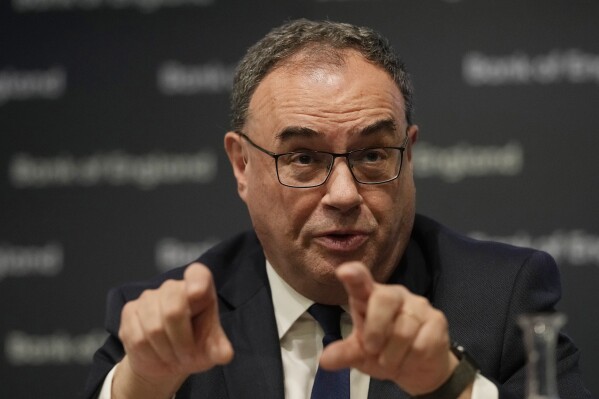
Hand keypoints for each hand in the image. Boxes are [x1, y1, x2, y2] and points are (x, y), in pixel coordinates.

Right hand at [113, 263, 232, 397]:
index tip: (197, 293)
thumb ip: (219, 349)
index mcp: (200, 289)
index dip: (196, 281)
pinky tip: (156, 355)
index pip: (198, 274)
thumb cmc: (195, 347)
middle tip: (187, 356)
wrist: (166, 361)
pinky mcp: (130, 311)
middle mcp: (173, 287)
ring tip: (173, 356)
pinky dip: (149, 354)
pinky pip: (137, 338)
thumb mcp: (211, 350)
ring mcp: (149, 297)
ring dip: (166, 351)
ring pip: (154, 328)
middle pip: (173, 310)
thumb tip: (226, 355)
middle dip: (181, 341)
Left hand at [320, 262, 460, 395]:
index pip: (360, 280)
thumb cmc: (384, 353)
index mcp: (369, 297)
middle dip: (375, 329)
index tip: (344, 271)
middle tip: (372, 349)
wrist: (419, 369)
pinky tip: (411, 359)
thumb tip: (324, 360)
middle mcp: (394, 295)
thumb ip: (344, 354)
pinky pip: (421, 344)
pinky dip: (411, 360)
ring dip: (392, 355)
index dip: (353, 275)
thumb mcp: (360, 356)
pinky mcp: (437, 320)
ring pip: (403, 330)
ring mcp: (417, 305)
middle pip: (383, 300)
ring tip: (391, 360)